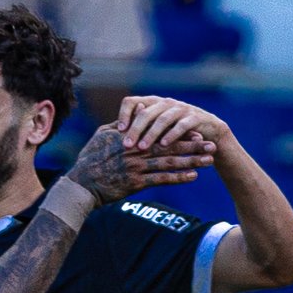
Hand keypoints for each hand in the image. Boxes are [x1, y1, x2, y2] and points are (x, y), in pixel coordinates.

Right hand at [66, 122, 215, 205]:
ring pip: (170, 162)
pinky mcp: (136, 183)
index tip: (197, 130)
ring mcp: (137, 167)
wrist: (81, 185)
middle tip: (212, 143)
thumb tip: (139, 107)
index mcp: (132, 137)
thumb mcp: (103, 134)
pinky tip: (193, 176)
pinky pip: (161, 179)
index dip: (180, 131)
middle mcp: (137, 150)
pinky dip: (178, 177)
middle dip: (193, 145)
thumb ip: (123, 122)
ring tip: (209, 160)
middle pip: (171, 146)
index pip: (161, 132)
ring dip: (191, 161)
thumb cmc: (90, 159)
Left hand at [115, 94, 229, 157]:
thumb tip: (110, 137)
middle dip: (135, 129)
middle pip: (145, 111)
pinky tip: (164, 145)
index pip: (131, 101)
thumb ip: (138, 130)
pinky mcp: (195, 117)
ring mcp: (181, 108)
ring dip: (151, 134)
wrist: (209, 135)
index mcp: (152, 104)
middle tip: (126, 145)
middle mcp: (165, 103)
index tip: (117, 131)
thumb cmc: (176, 136)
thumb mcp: (156, 132)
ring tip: (142, 148)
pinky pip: (182, 125)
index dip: (123, 114)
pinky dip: (172, 135)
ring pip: (162, 118)